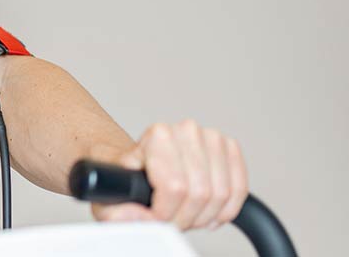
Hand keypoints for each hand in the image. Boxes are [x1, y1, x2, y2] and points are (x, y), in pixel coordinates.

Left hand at [92, 119, 247, 230]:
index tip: (156, 217)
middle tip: (170, 219)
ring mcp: (211, 137)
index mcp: (158, 135)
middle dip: (185, 217)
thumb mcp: (109, 195)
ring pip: (221, 194)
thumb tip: (137, 216)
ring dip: (204, 215)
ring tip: (184, 214)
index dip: (166, 213)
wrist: (141, 163)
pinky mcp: (229, 148)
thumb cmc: (126, 177)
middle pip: (199, 193)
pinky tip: (206, 212)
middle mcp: (186, 130)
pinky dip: (225, 209)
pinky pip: (239, 189)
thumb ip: (116, 212)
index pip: (174, 187)